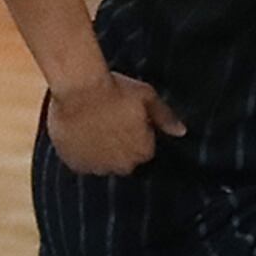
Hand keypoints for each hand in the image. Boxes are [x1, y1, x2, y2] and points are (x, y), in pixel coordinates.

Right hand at [45, 72, 184, 175]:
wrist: (79, 88)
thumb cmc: (115, 90)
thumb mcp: (147, 98)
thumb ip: (165, 118)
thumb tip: (181, 131)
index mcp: (143, 152)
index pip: (142, 150)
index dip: (134, 134)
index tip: (125, 120)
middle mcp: (123, 166)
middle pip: (122, 160)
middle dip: (118, 146)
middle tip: (107, 122)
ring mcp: (97, 167)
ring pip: (101, 163)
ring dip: (99, 151)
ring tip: (91, 127)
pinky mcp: (74, 164)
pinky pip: (80, 163)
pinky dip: (79, 153)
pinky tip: (78, 134)